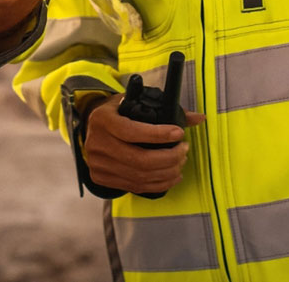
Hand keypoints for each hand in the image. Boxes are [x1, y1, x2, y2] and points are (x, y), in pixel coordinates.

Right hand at [83, 93, 204, 194]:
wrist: (89, 127)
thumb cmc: (116, 112)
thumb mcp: (131, 101)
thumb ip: (164, 109)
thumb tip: (199, 118)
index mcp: (103, 120)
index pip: (132, 131)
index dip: (159, 135)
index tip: (179, 133)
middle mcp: (98, 144)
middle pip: (139, 160)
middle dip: (169, 157)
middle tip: (184, 149)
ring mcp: (99, 164)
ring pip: (140, 177)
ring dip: (167, 172)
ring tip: (180, 162)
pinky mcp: (102, 179)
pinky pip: (135, 186)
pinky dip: (158, 184)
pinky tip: (172, 176)